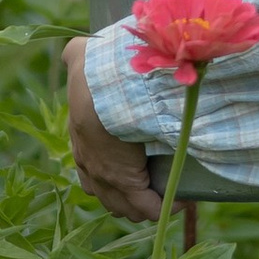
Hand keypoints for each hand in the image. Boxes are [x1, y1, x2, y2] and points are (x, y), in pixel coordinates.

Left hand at [64, 36, 160, 224]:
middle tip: (154, 183)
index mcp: (81, 144)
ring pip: (129, 207)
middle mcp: (90, 168)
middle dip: (130, 196)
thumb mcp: (80, 63)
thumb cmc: (93, 73)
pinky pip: (150, 208)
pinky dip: (167, 206)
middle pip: (109, 197)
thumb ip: (76, 57)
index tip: (135, 167)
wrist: (100, 90)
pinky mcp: (127, 184)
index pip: (92, 172)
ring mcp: (107, 179)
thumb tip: (75, 50)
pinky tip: (183, 197)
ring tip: (170, 192)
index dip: (112, 175)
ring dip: (149, 203)